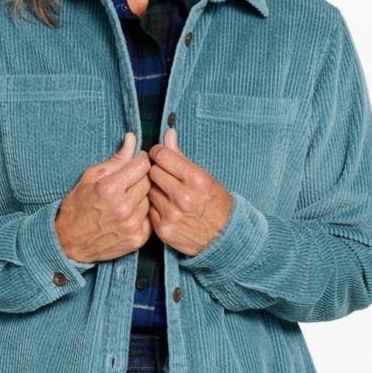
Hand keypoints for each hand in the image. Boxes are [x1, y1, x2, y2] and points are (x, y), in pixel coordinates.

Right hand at [54, 133, 152, 262]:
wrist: (69, 242)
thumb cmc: (78, 206)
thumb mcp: (91, 177)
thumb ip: (116, 159)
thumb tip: (133, 139)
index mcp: (110, 188)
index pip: (142, 165)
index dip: (139, 161)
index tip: (134, 164)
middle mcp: (124, 207)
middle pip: (149, 181)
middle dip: (141, 178)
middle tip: (128, 182)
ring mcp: (132, 225)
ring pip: (151, 199)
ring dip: (142, 196)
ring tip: (126, 199)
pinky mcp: (138, 239)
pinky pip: (150, 217)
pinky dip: (142, 214)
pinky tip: (128, 214)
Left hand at [147, 127, 232, 256]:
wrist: (223, 238)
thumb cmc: (216, 204)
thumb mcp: (205, 177)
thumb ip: (181, 156)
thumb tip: (168, 134)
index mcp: (196, 180)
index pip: (163, 156)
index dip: (158, 152)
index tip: (159, 154)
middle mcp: (183, 197)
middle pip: (152, 171)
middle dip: (156, 169)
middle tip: (163, 173)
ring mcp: (171, 214)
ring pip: (148, 189)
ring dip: (154, 187)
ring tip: (166, 190)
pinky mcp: (163, 228)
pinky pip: (149, 208)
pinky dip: (154, 205)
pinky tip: (165, 205)